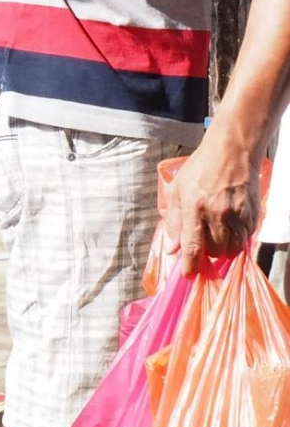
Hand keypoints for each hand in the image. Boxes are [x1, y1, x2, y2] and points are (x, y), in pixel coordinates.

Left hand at [161, 128, 264, 273]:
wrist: (232, 152)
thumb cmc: (200, 169)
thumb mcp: (177, 190)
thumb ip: (174, 220)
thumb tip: (173, 247)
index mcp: (195, 207)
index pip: (193, 245)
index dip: (190, 264)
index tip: (188, 275)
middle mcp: (218, 214)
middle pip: (217, 251)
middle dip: (209, 253)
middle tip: (204, 245)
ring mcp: (239, 214)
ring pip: (234, 248)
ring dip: (224, 248)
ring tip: (216, 235)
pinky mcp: (254, 214)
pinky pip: (247, 238)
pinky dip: (238, 238)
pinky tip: (230, 226)